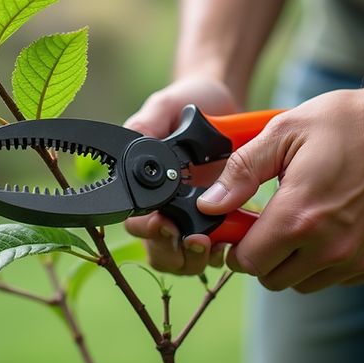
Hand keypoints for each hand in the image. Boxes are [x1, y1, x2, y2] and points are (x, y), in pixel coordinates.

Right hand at [123, 76, 237, 274]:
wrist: (225, 105)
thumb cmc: (191, 102)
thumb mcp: (166, 106)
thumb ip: (146, 124)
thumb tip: (133, 145)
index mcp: (145, 184)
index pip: (136, 220)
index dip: (149, 229)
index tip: (166, 223)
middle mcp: (162, 207)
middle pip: (156, 250)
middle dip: (173, 251)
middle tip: (196, 239)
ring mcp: (187, 218)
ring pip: (180, 260)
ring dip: (194, 258)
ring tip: (212, 243)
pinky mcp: (215, 222)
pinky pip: (208, 255)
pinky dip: (217, 254)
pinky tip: (230, 241)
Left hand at [198, 85, 363, 292]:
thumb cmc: (346, 124)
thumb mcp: (283, 132)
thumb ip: (241, 172)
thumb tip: (210, 204)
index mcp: (298, 216)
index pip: (248, 262)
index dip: (237, 245)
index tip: (240, 225)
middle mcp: (329, 247)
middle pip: (272, 278)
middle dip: (262, 254)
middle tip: (268, 221)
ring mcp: (356, 258)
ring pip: (303, 283)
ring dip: (293, 261)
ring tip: (300, 221)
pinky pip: (336, 278)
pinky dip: (325, 262)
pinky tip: (329, 226)